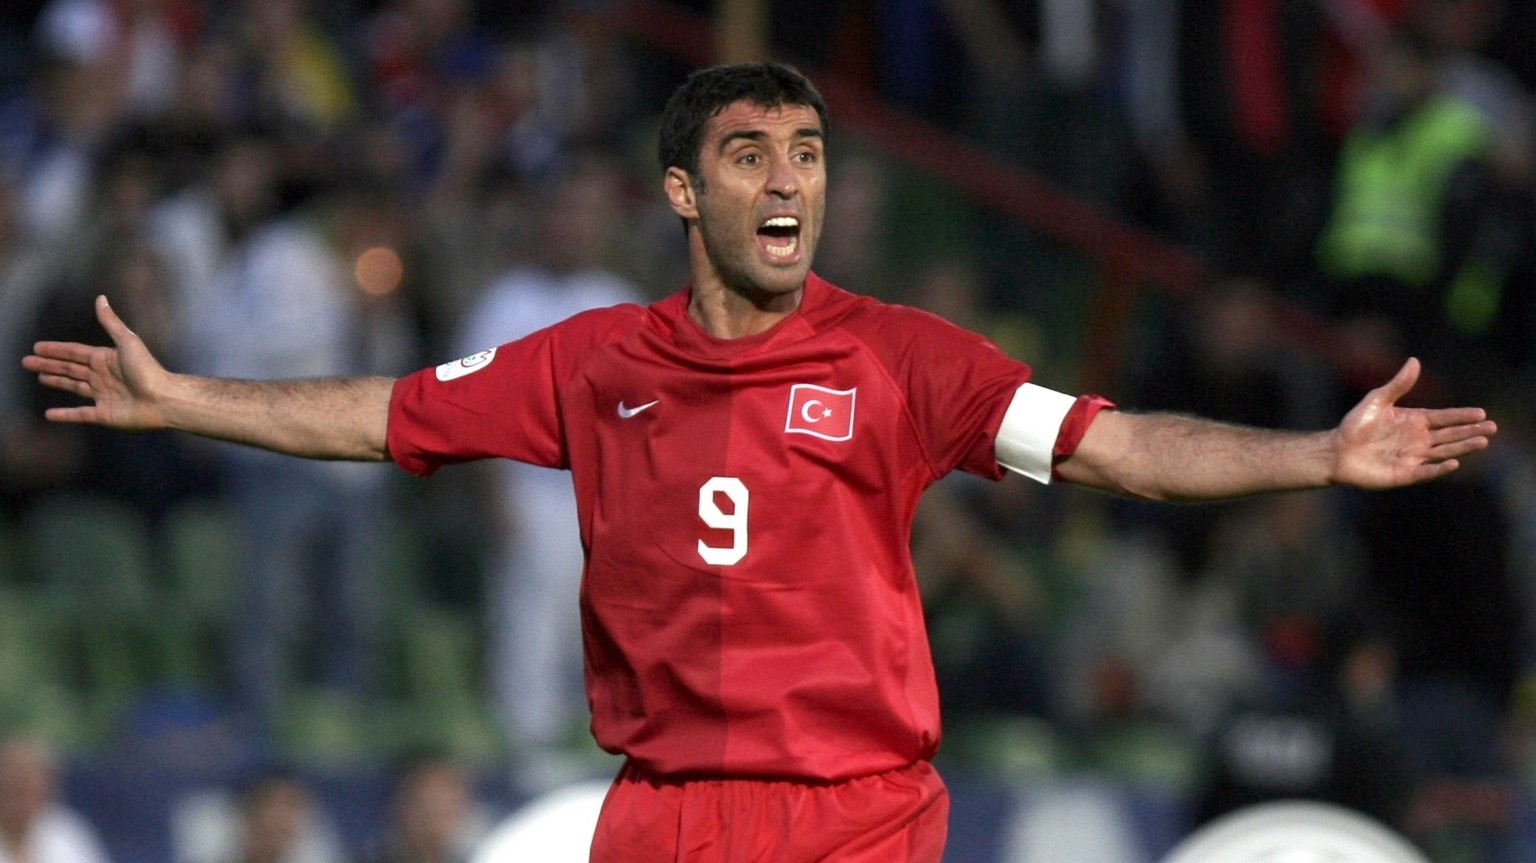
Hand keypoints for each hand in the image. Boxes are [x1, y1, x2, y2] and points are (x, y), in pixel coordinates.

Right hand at [22, 295, 171, 430]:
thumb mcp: (127, 341)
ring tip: (40, 377)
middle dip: (49, 364)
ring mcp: (103, 395)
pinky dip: (64, 415)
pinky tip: (49, 414)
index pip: (75, 352)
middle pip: (70, 368)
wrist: (163, 399)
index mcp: (106, 359)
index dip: (56, 349)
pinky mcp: (104, 414)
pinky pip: (79, 414)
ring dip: (56, 382)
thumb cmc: (147, 369)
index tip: (37, 347)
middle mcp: (103, 376)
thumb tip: (101, 298)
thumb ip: (111, 322)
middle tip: (27, 362)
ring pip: (73, 386)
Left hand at [1331, 358, 1496, 488]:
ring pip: (1444, 452)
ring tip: (1482, 442)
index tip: (1482, 413)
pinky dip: (1440, 467)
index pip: (1444, 418)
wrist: (1336, 450)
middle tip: (1492, 428)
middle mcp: (1418, 440)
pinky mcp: (1404, 474)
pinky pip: (1426, 471)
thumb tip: (1414, 361)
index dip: (1462, 416)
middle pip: (1450, 435)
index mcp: (1414, 421)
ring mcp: (1413, 457)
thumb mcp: (1377, 400)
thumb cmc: (1355, 425)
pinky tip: (1454, 462)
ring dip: (1463, 448)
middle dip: (1470, 431)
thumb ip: (1398, 384)